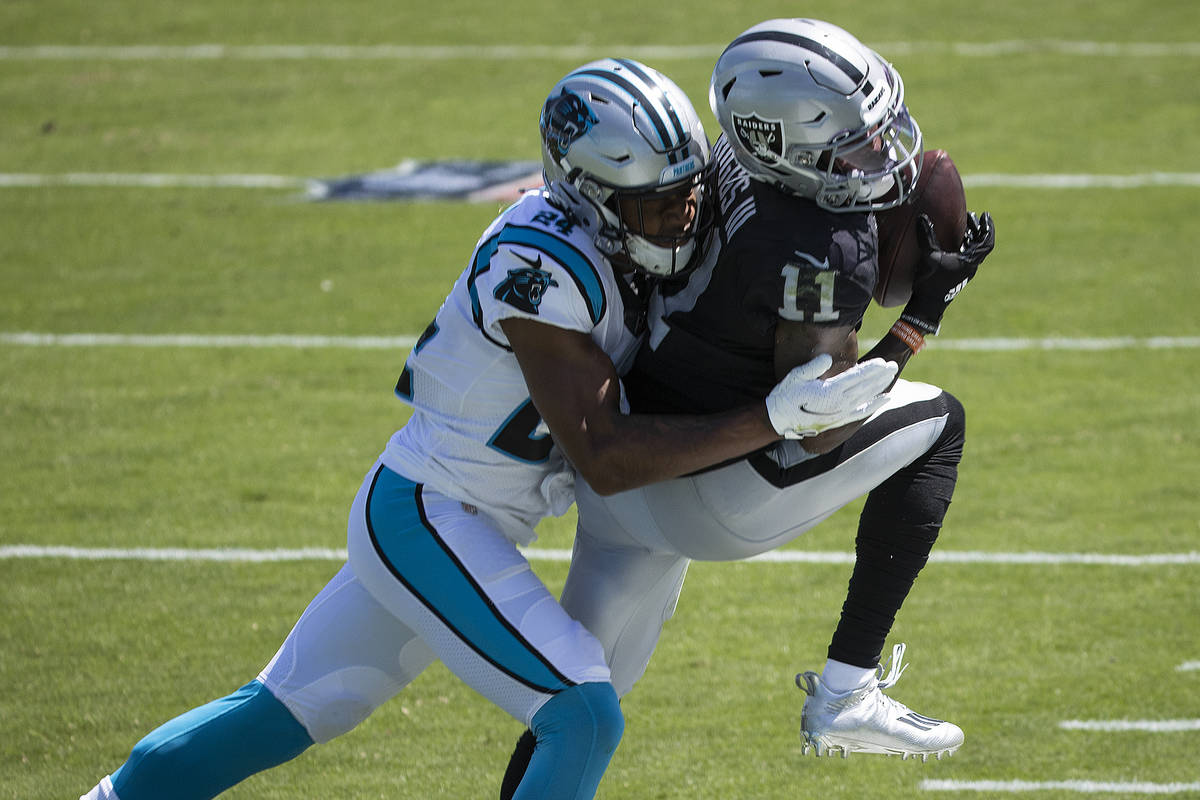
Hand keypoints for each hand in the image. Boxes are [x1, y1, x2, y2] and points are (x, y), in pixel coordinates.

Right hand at [765, 354, 897, 438]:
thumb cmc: (786, 395)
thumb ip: (813, 367)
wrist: (779, 420)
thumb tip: (827, 359)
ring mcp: (841, 413)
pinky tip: (885, 398)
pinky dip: (875, 405)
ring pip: (867, 398)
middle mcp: (839, 404)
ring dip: (880, 386)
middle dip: (881, 376)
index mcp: (830, 392)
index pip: (856, 378)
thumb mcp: (795, 376)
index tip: (883, 362)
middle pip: (866, 387)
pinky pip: (862, 412)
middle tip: (894, 365)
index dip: (871, 369)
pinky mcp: (840, 419)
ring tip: (892, 375)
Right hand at [901, 211, 994, 334]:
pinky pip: (966, 256)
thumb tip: (922, 217)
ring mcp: (965, 272)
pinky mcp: (957, 275)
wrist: (927, 306)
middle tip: (971, 216)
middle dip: (977, 229)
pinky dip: (964, 245)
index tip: (984, 215)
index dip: (988, 227)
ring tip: (964, 225)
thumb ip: (926, 236)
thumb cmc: (930, 282)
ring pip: (973, 251)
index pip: (987, 242)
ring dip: (971, 237)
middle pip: (981, 244)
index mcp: (970, 262)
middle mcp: (971, 267)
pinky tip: (955, 241)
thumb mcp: (929, 257)